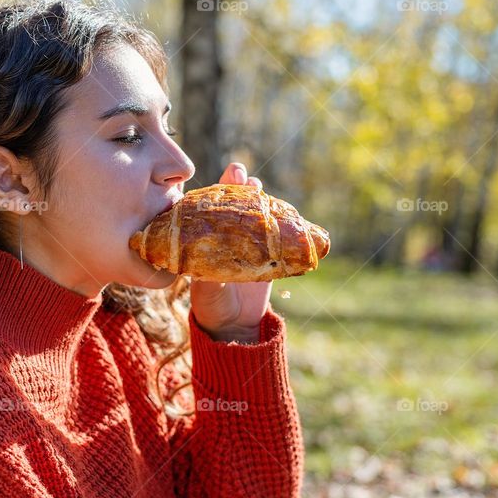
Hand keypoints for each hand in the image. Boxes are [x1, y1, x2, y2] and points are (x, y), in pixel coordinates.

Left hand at [189, 162, 270, 342]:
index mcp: (209, 236)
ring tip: (258, 187)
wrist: (235, 324)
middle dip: (241, 185)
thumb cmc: (211, 305)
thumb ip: (208, 278)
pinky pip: (281, 238)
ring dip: (262, 200)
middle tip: (241, 173)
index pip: (215, 205)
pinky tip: (292, 216)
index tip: (228, 174)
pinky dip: (287, 226)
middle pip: (239, 202)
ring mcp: (253, 242)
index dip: (222, 187)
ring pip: (260, 214)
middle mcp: (231, 234)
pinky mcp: (271, 256)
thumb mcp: (206, 291)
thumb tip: (206, 269)